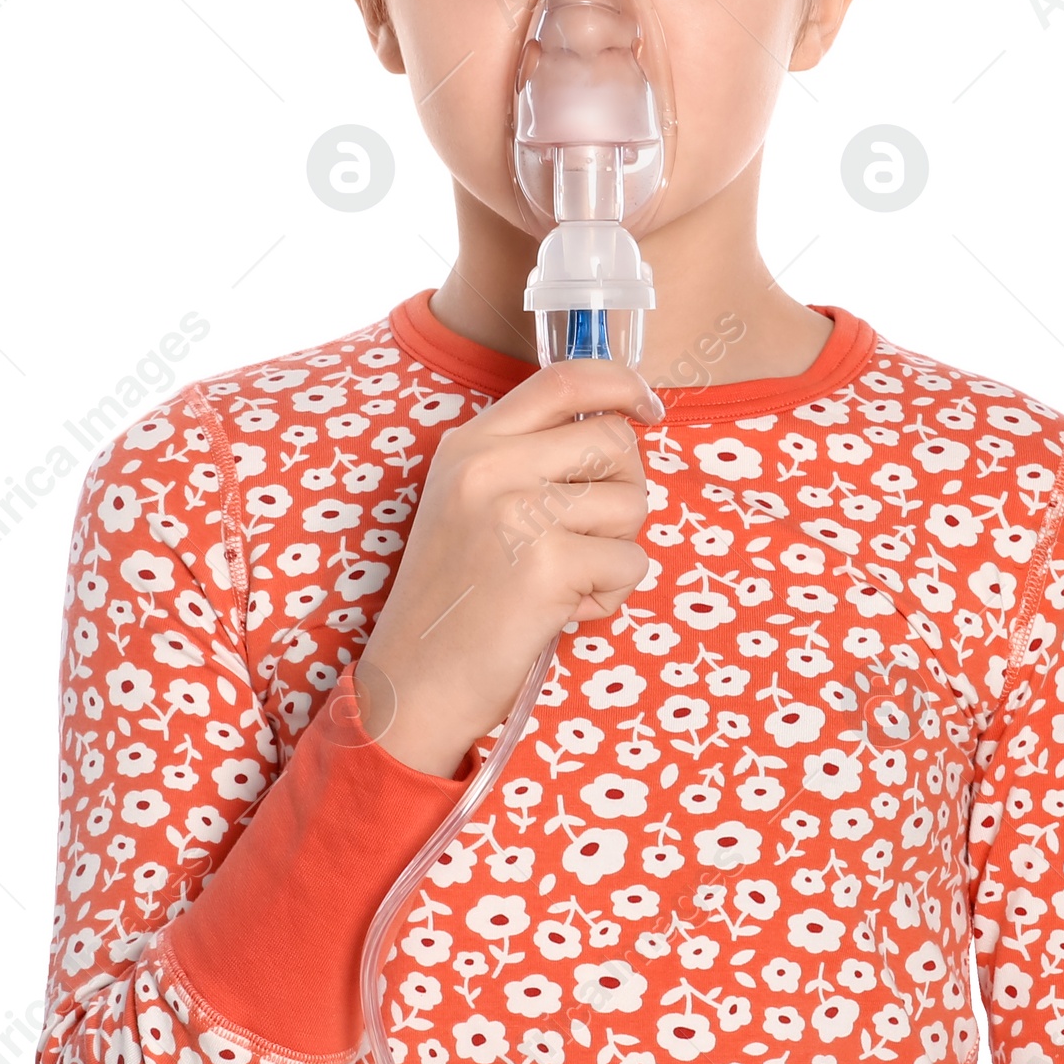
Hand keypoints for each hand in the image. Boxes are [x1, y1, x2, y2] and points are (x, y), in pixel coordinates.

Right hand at [352, 359, 664, 775]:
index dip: (621, 383)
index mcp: (471, 444)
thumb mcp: (470, 505)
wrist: (415, 684)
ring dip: (615, 551)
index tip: (648, 407)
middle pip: (614, 441)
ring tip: (564, 583)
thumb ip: (528, 460)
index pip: (564, 378)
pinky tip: (562, 613)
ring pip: (631, 504)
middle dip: (623, 491)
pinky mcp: (548, 564)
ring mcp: (518, 512)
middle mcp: (490, 465)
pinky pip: (630, 563)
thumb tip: (621, 427)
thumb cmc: (457, 601)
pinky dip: (610, 596)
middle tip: (585, 538)